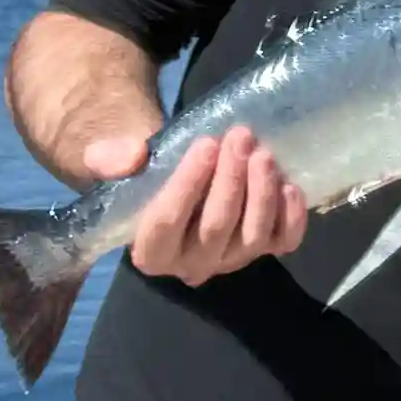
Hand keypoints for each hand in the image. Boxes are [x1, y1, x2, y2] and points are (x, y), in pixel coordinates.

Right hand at [98, 126, 309, 281]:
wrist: (177, 179)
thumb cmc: (146, 173)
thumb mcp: (114, 161)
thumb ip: (110, 158)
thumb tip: (133, 156)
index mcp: (150, 250)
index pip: (166, 223)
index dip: (187, 184)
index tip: (206, 145)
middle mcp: (190, 263)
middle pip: (215, 229)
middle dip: (230, 181)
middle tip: (240, 137)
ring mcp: (231, 260)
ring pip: (252, 237)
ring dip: (261, 194)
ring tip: (264, 155)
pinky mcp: (262, 250)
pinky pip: (283, 243)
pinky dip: (291, 218)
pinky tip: (290, 186)